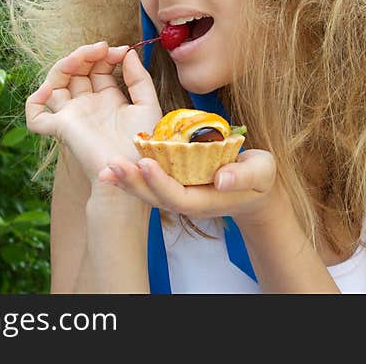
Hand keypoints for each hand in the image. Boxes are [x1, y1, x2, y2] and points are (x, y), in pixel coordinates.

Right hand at [25, 42, 162, 180]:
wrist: (135, 173)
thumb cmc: (144, 145)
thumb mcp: (148, 105)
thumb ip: (139, 78)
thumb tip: (127, 52)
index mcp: (108, 99)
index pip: (98, 68)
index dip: (106, 55)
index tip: (122, 50)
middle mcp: (88, 105)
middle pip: (76, 71)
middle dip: (86, 54)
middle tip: (102, 48)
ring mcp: (73, 116)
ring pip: (56, 83)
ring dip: (65, 64)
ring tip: (83, 56)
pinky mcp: (62, 129)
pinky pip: (35, 117)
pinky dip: (34, 102)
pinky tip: (49, 89)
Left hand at [98, 148, 277, 220]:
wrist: (254, 189)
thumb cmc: (259, 178)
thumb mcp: (260, 173)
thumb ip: (243, 176)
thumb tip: (223, 179)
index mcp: (205, 201)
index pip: (177, 196)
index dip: (160, 181)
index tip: (145, 163)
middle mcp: (186, 201)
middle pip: (154, 196)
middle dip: (132, 181)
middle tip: (111, 165)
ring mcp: (177, 194)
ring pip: (147, 190)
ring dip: (125, 179)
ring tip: (104, 167)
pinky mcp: (173, 183)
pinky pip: (148, 180)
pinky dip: (131, 173)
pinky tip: (113, 163)